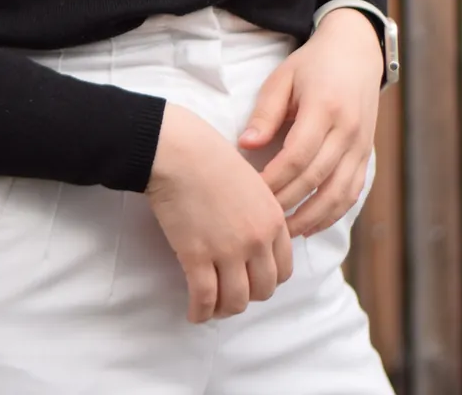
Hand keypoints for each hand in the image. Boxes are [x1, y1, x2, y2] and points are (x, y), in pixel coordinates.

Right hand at [146, 101, 294, 322]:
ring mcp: (228, 250)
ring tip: (211, 306)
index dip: (266, 280)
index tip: (251, 279)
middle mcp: (257, 240)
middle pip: (263, 290)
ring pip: (235, 301)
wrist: (178, 150)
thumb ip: (260, 213)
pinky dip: (199, 312)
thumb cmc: (210, 156)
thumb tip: (254, 242)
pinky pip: (204, 299)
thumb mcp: (251, 182)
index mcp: (273, 219)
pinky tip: (193, 312)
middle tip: (230, 293)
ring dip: (223, 309)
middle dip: (247, 296)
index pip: (283, 269)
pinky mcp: (197, 256)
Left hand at [237, 8, 382, 236]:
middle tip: (261, 219)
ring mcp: (361, 145)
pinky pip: (352, 193)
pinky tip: (310, 224)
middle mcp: (347, 129)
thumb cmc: (313, 63)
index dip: (274, 179)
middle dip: (287, 203)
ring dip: (311, 218)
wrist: (356, 50)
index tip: (250, 193)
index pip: (297, 155)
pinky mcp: (366, 154)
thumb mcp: (283, 77)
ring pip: (338, 194)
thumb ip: (265, 112)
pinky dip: (332, 213)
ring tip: (284, 233)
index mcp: (324, 107)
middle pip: (316, 178)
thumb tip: (245, 146)